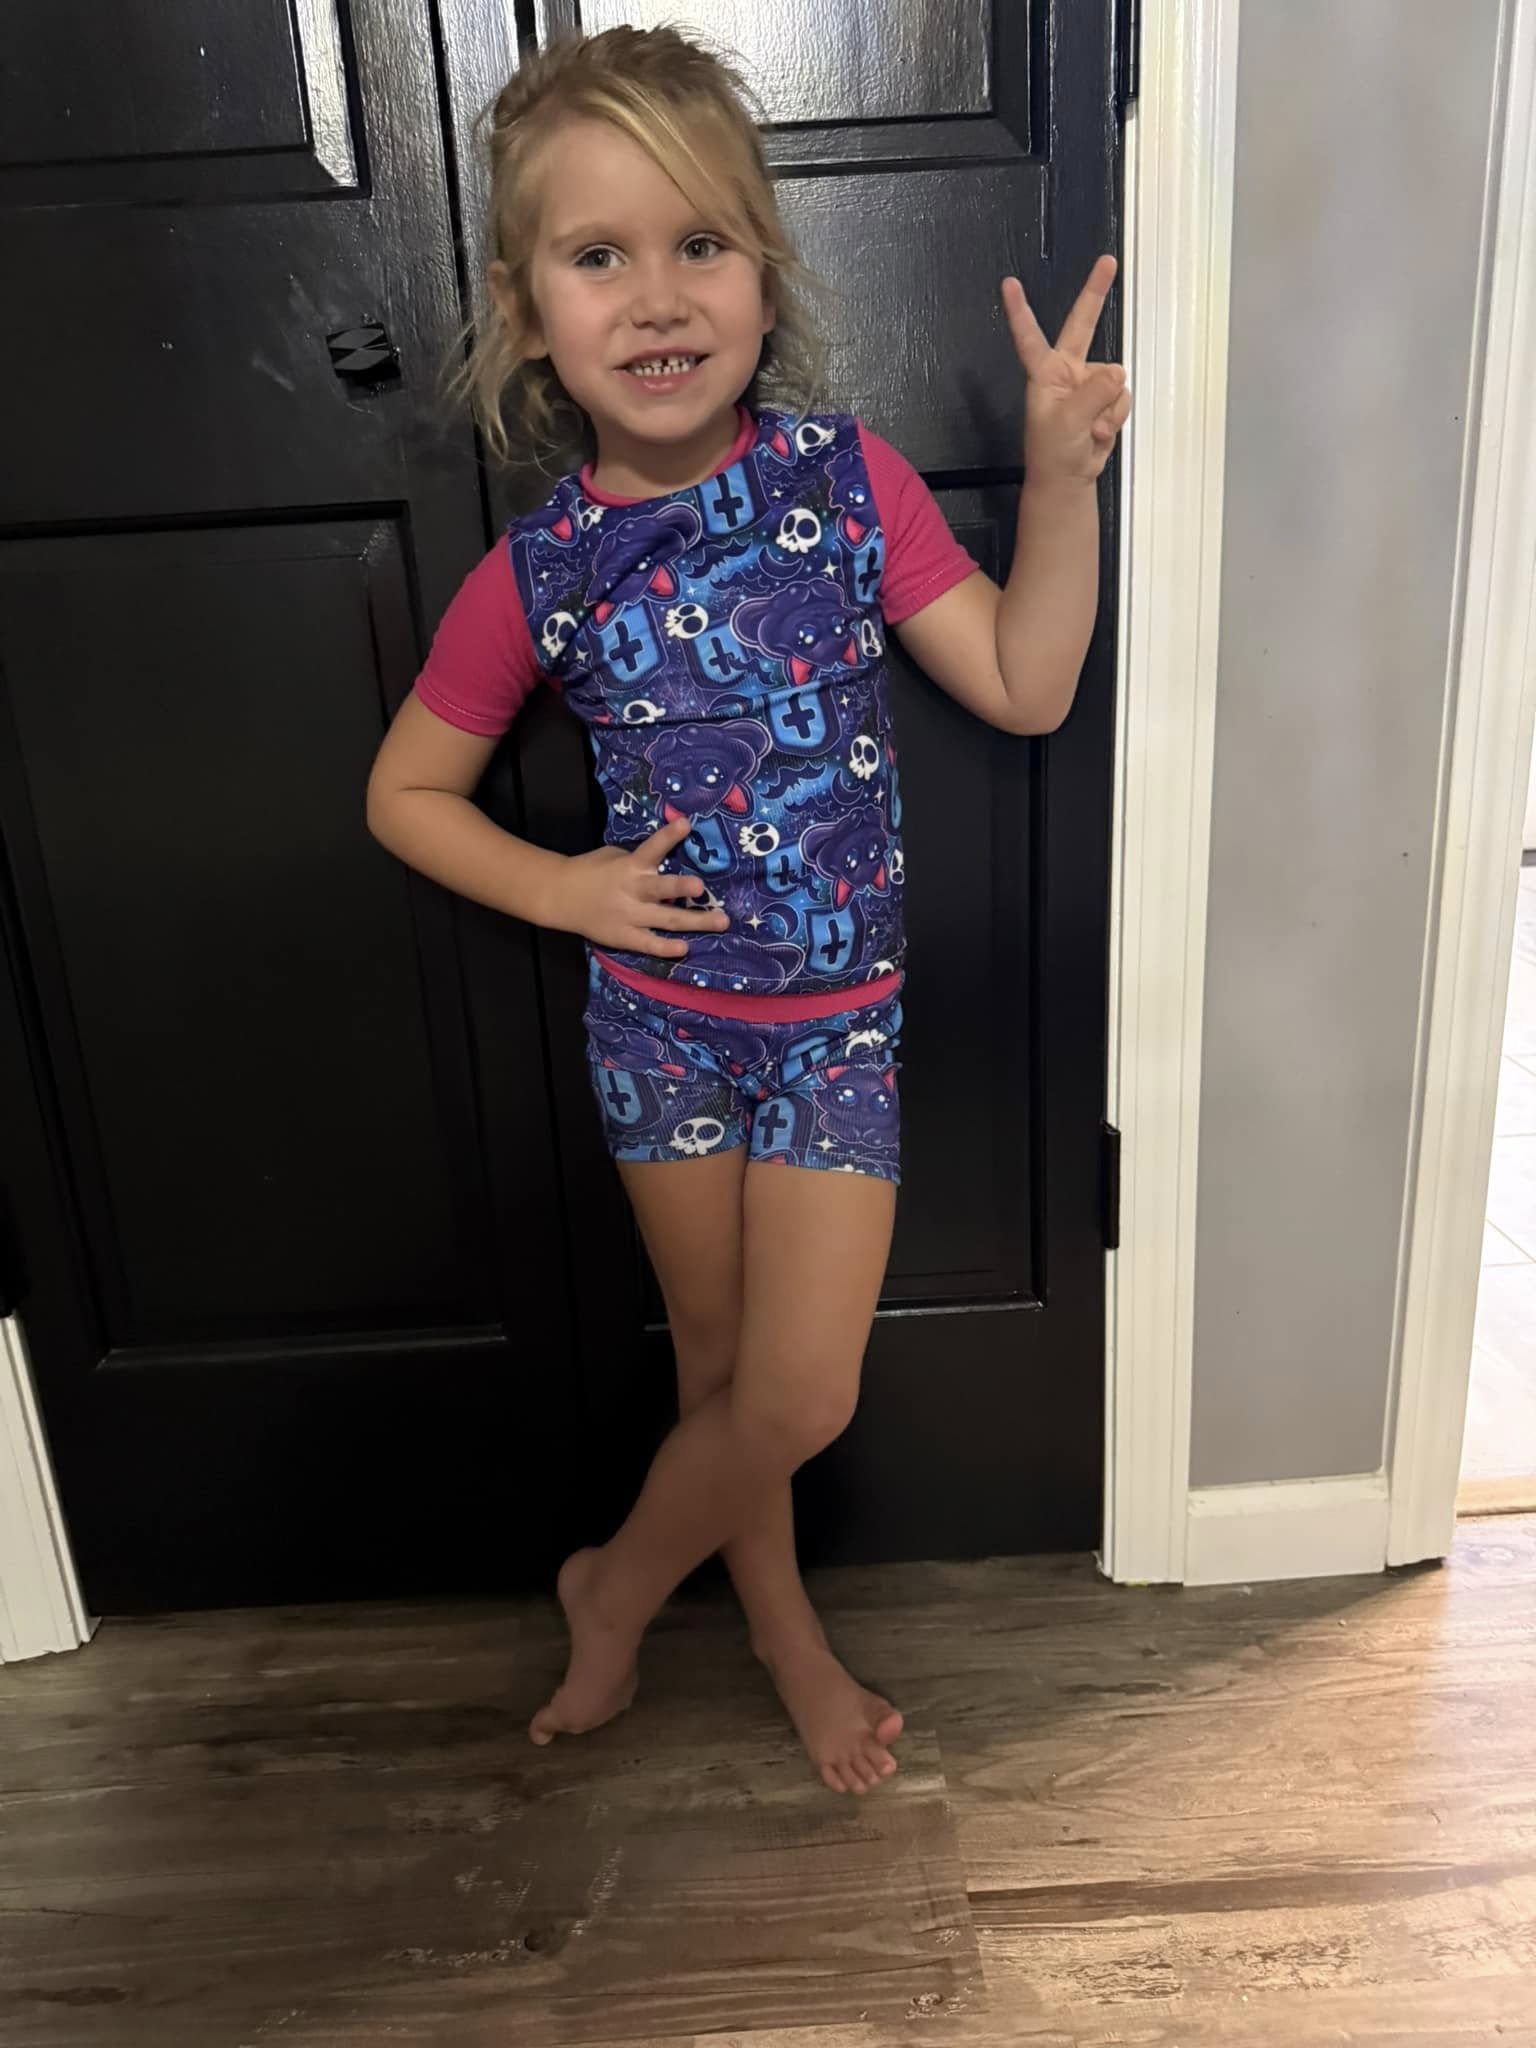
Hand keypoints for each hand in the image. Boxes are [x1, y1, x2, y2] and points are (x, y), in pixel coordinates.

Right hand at [546, 813, 727, 958]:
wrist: (560, 896)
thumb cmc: (591, 871)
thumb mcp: (613, 856)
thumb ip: (639, 860)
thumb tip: (669, 860)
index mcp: (629, 866)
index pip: (651, 848)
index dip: (668, 836)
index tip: (686, 824)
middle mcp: (632, 891)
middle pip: (661, 889)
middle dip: (682, 886)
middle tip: (702, 887)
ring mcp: (629, 916)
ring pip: (665, 919)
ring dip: (694, 921)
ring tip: (721, 921)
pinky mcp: (624, 937)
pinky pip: (648, 944)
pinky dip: (666, 948)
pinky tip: (684, 948)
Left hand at [1003, 254, 1131, 486]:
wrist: (1068, 480)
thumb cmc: (1054, 453)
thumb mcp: (1068, 422)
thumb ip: (1093, 394)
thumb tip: (1117, 373)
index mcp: (1045, 374)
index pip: (1030, 337)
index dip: (1020, 311)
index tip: (1009, 284)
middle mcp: (1067, 372)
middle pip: (1083, 325)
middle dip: (1096, 293)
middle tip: (1108, 262)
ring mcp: (1088, 383)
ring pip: (1114, 379)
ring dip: (1108, 408)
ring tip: (1089, 429)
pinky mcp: (1104, 399)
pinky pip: (1122, 397)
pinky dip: (1115, 417)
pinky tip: (1099, 432)